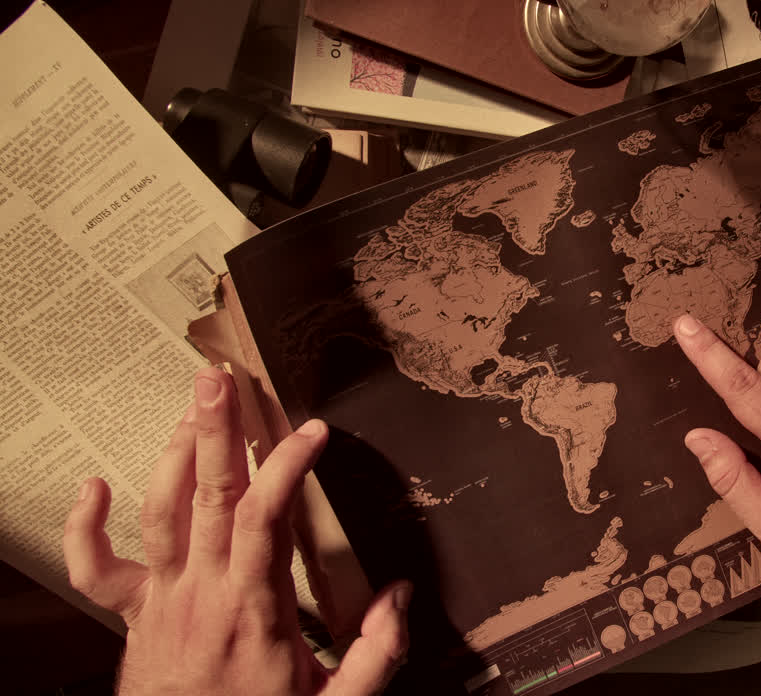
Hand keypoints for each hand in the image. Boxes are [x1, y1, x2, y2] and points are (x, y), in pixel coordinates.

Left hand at [63, 367, 411, 695]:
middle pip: (208, 496)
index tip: (310, 432)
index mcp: (255, 611)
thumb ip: (375, 653)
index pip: (267, 520)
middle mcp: (204, 594)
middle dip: (216, 432)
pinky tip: (92, 486)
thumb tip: (400, 596)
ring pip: (160, 513)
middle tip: (221, 381)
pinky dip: (86, 526)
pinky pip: (97, 569)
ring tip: (189, 409)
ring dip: (172, 454)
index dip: (286, 468)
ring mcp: (163, 599)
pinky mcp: (134, 613)